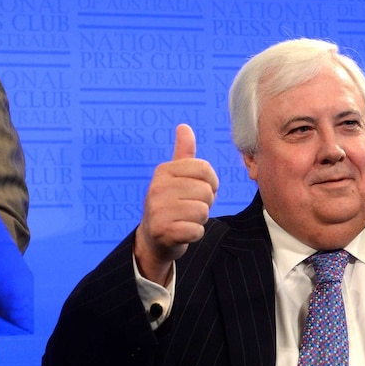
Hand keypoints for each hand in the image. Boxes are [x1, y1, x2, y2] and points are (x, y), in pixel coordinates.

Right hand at [134, 124, 218, 283]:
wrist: (153, 239)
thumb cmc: (171, 205)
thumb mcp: (175, 177)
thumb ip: (183, 153)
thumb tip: (184, 126)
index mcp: (164, 171)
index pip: (205, 169)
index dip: (211, 183)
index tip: (198, 191)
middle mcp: (157, 187)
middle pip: (206, 192)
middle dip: (204, 203)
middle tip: (189, 209)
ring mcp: (158, 210)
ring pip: (203, 211)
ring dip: (199, 219)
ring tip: (184, 219)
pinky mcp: (163, 231)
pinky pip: (197, 230)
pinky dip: (195, 234)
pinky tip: (182, 232)